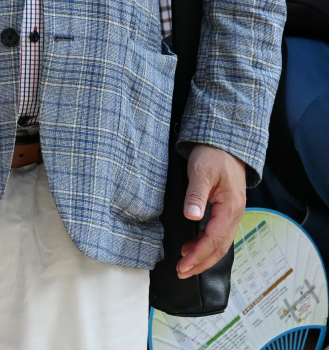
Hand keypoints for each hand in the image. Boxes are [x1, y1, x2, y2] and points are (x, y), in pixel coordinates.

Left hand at [178, 144, 245, 276]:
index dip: (198, 255)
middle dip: (201, 262)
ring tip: (186, 264)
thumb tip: (191, 216)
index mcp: (230, 208)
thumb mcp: (201, 171)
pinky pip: (219, 233)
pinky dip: (207, 243)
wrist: (225, 143)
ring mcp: (232, 213)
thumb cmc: (213, 154)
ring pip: (220, 243)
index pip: (213, 239)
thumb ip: (196, 194)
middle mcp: (234, 214)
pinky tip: (193, 245)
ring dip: (204, 256)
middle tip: (182, 272)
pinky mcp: (226, 210)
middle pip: (219, 247)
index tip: (183, 265)